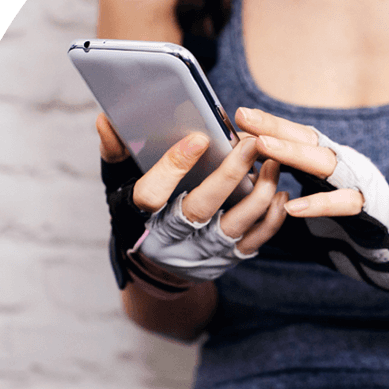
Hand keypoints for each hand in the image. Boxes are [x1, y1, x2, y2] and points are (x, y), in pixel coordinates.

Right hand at [96, 113, 287, 289]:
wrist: (157, 269)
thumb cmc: (139, 216)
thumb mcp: (118, 186)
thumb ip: (116, 153)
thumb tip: (107, 119)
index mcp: (139, 217)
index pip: (152, 194)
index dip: (173, 166)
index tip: (198, 137)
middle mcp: (172, 239)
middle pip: (201, 207)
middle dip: (229, 174)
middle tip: (252, 143)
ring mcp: (202, 252)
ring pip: (235, 225)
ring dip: (259, 194)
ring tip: (273, 163)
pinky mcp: (226, 259)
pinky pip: (255, 240)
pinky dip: (272, 218)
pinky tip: (281, 192)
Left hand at [235, 108, 388, 298]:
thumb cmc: (344, 230)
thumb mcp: (309, 203)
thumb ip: (284, 189)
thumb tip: (242, 177)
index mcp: (331, 162)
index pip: (298, 135)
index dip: (270, 124)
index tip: (238, 114)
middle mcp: (346, 165)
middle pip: (309, 140)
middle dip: (276, 128)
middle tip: (244, 118)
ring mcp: (360, 184)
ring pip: (326, 163)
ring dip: (293, 152)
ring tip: (263, 146)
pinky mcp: (370, 211)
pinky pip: (343, 204)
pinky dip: (319, 204)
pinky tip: (292, 207)